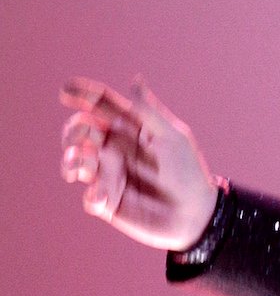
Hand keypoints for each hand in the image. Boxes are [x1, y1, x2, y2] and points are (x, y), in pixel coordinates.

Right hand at [60, 77, 219, 250]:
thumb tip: (135, 79)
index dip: (81, 95)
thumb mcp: (172, 138)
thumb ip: (149, 112)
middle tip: (85, 141)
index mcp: (129, 129)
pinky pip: (90, 198)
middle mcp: (114, 149)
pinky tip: (101, 197)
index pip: (100, 106)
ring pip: (76, 161)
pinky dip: (91, 196)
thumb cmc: (189, 173)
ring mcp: (109, 175)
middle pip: (80, 131)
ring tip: (80, 167)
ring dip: (72, 161)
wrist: (198, 215)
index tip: (66, 91)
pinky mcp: (109, 202)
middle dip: (73, 131)